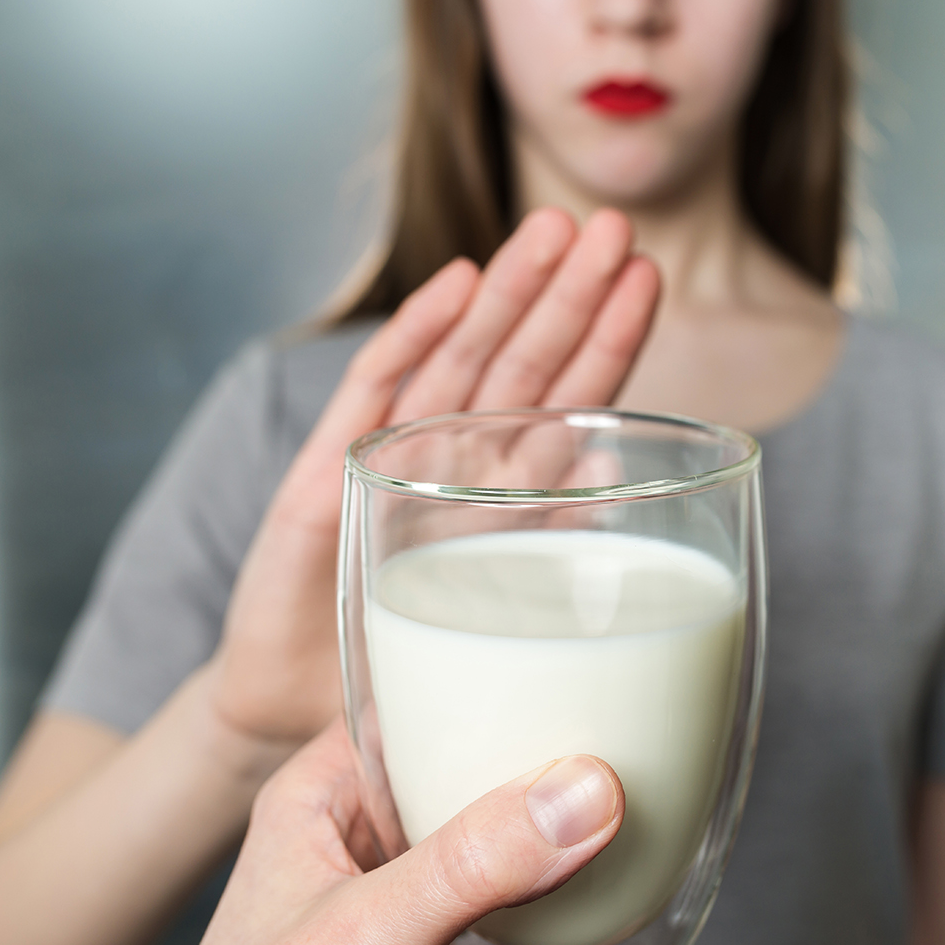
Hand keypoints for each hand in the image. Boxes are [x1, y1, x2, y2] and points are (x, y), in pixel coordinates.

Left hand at [184, 722, 696, 944]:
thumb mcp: (357, 931)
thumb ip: (463, 866)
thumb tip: (585, 792)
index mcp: (330, 801)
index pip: (419, 705)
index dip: (497, 677)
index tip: (586, 659)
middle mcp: (380, 853)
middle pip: (493, 791)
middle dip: (574, 785)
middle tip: (659, 765)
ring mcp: (419, 926)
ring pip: (527, 882)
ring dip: (603, 881)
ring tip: (680, 863)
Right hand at [207, 208, 658, 748]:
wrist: (296, 716)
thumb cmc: (407, 663)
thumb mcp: (489, 609)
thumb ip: (542, 542)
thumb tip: (615, 480)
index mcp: (499, 493)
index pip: (565, 403)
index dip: (605, 341)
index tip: (647, 278)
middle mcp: (451, 460)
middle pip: (520, 363)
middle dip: (566, 294)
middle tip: (612, 227)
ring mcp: (390, 458)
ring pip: (459, 362)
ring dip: (506, 296)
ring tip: (550, 233)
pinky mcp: (330, 475)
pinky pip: (375, 395)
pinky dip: (415, 338)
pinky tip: (457, 284)